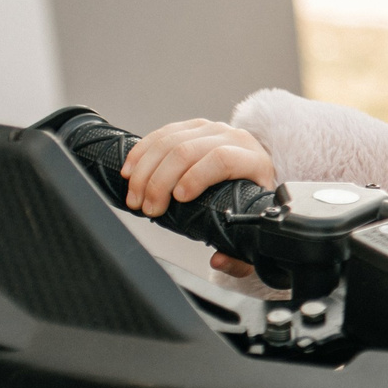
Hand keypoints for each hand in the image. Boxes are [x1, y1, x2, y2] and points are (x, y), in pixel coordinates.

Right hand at [120, 119, 276, 277]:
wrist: (258, 174)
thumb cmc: (255, 203)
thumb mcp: (255, 227)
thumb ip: (242, 253)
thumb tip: (219, 260)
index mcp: (253, 161)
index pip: (222, 159)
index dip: (196, 177)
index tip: (178, 198)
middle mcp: (234, 139)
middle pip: (188, 151)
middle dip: (160, 181)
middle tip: (148, 208)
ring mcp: (212, 129)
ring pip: (170, 141)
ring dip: (145, 170)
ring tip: (135, 196)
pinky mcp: (193, 127)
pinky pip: (162, 134)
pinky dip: (141, 153)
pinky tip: (129, 172)